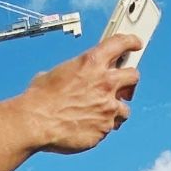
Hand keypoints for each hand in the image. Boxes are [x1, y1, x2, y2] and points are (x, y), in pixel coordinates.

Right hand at [13, 33, 141, 154]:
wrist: (35, 123)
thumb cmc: (39, 98)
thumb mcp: (55, 73)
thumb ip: (74, 73)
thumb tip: (74, 78)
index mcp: (91, 62)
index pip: (121, 43)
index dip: (131, 42)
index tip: (135, 43)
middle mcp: (105, 82)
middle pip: (133, 76)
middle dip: (129, 80)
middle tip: (122, 85)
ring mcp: (108, 107)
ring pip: (125, 107)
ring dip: (115, 109)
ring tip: (98, 112)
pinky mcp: (105, 127)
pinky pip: (111, 127)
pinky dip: (102, 126)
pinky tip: (88, 125)